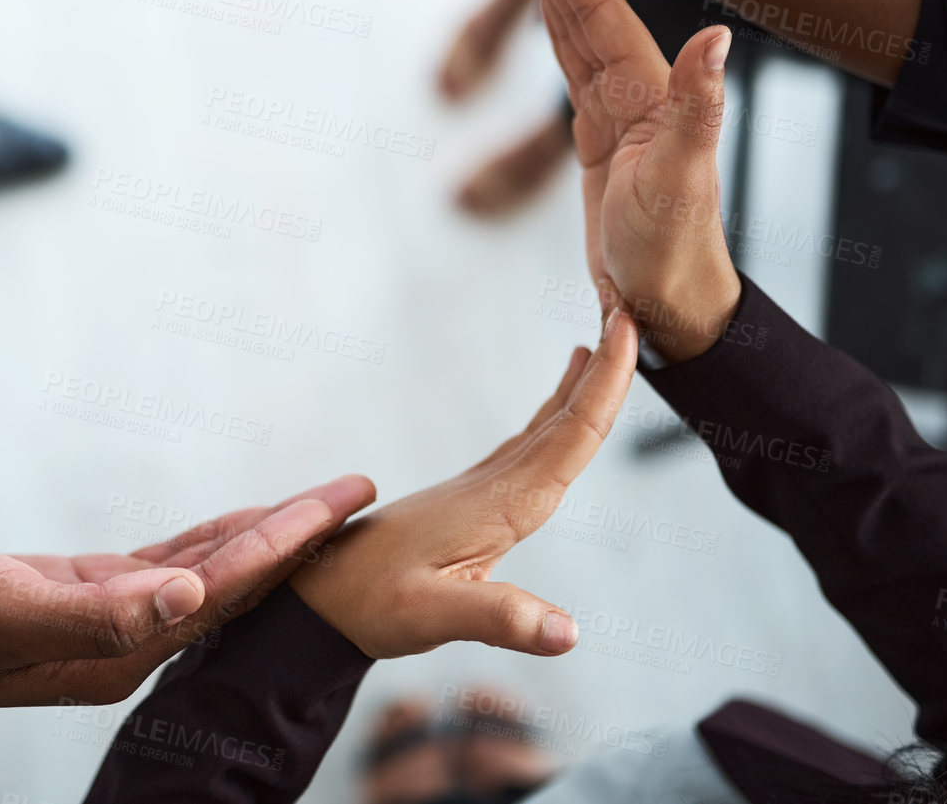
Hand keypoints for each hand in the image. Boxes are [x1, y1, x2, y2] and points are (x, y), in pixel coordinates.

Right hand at [0, 474, 375, 716]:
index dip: (287, 545)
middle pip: (235, 582)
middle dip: (298, 535)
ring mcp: (112, 621)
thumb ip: (101, 614)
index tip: (341, 505)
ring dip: (264, 534)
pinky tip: (243, 522)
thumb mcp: (10, 612)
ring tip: (321, 501)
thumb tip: (192, 598)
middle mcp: (131, 643)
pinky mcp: (89, 596)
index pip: (226, 591)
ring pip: (209, 571)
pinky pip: (169, 563)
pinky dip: (211, 538)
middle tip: (358, 489)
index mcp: (122, 652)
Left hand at [290, 316, 637, 658]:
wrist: (315, 595)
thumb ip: (500, 619)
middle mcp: (491, 488)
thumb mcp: (429, 616)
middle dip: (602, 370)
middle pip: (560, 421)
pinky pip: (523, 449)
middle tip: (631, 314)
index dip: (604, 385)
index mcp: (496, 505)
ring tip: (603, 347)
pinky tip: (552, 420)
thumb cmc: (365, 603)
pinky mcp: (468, 504)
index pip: (566, 436)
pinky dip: (551, 423)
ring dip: (577, 390)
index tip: (626, 329)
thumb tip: (570, 632)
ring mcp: (478, 491)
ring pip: (541, 430)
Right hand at [523, 0, 740, 360]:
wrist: (669, 305)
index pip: (602, 15)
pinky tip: (555, 27)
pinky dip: (561, 42)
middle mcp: (637, 98)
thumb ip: (698, 106)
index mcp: (650, 96)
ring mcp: (620, 120)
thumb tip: (717, 36)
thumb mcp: (681, 178)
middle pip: (589, 15)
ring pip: (581, 41)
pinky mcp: (602, 147)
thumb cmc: (676, 251)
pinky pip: (574, 77)